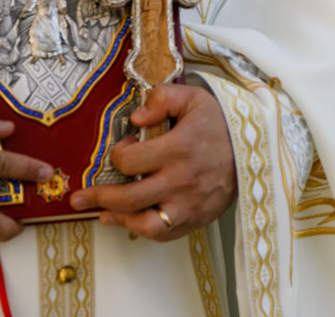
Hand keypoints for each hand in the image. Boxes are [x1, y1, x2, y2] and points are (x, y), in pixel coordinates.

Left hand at [68, 83, 235, 241]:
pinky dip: (143, 230)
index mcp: (179, 148)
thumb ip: (162, 99)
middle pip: (128, 198)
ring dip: (119, 220)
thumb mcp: (194, 99)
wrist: (255, 150)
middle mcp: (182, 180)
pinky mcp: (196, 219)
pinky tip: (130, 221)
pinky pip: (164, 235)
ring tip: (102, 214)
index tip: (124, 149)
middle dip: (97, 198)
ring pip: (145, 224)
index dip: (118, 155)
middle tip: (78, 198)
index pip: (129, 161)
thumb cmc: (220, 125)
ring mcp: (189, 205)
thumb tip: (136, 118)